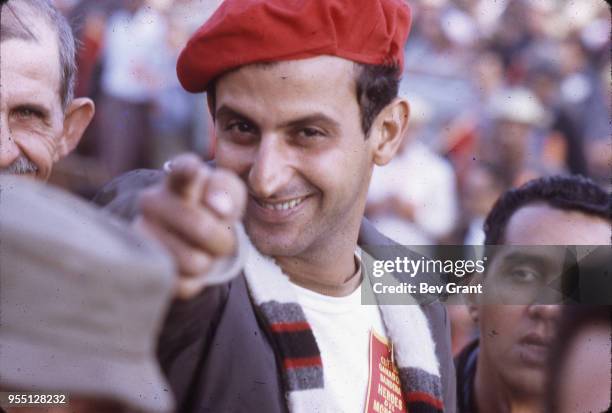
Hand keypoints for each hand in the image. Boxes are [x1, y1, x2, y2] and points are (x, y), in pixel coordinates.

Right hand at [134, 154, 246, 298]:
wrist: (190, 236)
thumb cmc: (212, 207)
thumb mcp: (228, 193)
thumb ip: (227, 192)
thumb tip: (218, 207)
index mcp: (178, 179)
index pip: (182, 171)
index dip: (188, 171)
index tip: (193, 170)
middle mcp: (152, 201)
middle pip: (203, 228)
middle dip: (222, 239)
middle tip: (219, 237)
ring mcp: (141, 233)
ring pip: (195, 261)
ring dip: (208, 261)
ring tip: (201, 250)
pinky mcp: (140, 264)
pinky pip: (184, 284)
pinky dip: (195, 280)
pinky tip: (187, 266)